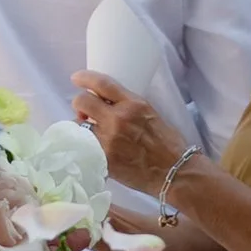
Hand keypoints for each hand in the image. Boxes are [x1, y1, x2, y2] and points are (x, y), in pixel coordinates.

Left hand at [70, 71, 187, 195]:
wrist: (174, 172)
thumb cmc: (168, 145)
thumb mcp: (151, 115)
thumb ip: (128, 108)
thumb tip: (108, 106)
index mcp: (134, 104)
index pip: (103, 84)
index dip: (85, 78)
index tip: (76, 78)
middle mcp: (118, 119)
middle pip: (83, 101)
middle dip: (80, 104)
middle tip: (84, 112)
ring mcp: (108, 139)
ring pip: (78, 126)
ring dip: (80, 127)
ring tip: (89, 133)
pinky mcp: (103, 158)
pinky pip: (84, 146)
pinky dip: (85, 145)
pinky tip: (92, 149)